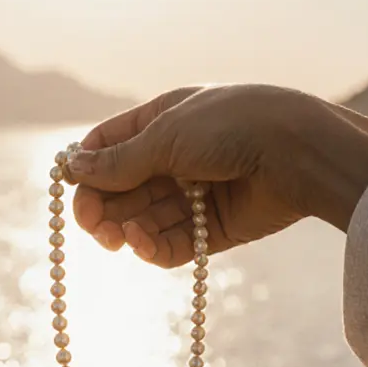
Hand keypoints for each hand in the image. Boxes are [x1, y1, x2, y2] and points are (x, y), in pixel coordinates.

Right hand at [68, 84, 367, 266]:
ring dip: (126, 229)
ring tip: (119, 237)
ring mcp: (198, 194)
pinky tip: (143, 244)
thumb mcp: (166, 136)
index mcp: (165, 119)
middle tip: (91, 225)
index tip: (67, 189)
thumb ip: (119, 160)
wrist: (300, 151)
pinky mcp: (217, 229)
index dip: (86, 167)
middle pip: (123, 188)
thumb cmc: (232, 126)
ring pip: (145, 219)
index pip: (110, 145)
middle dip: (103, 206)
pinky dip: (154, 247)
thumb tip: (71, 168)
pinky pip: (175, 243)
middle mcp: (179, 156)